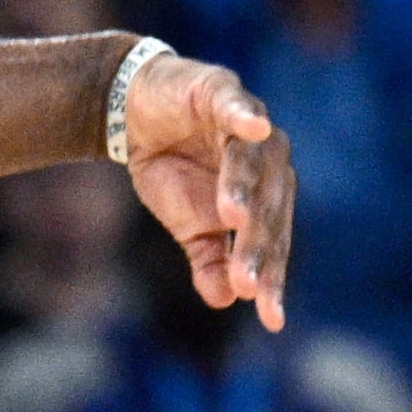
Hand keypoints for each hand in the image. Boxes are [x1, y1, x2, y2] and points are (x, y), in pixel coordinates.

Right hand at [116, 51, 293, 330]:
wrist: (137, 115)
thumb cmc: (174, 170)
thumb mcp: (187, 224)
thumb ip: (209, 259)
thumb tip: (225, 301)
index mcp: (268, 197)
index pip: (274, 242)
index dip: (272, 280)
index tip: (270, 319)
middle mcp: (270, 163)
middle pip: (267, 208)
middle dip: (255, 246)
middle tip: (246, 283)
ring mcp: (248, 127)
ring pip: (251, 162)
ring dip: (244, 188)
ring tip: (233, 218)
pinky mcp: (223, 92)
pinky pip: (236, 106)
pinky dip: (245, 116)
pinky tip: (256, 127)